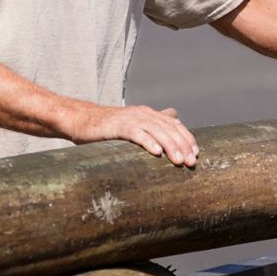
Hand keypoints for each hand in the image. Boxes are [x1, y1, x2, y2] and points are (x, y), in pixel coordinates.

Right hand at [67, 105, 198, 167]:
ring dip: (169, 145)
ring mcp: (129, 119)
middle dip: (182, 145)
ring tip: (178, 161)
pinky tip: (156, 152)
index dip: (187, 138)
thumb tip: (174, 117)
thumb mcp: (133, 124)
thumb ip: (152, 122)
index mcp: (147, 114)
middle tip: (191, 162)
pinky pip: (135, 133)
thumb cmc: (107, 127)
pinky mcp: (116, 126)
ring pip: (155, 130)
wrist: (80, 120)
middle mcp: (141, 114)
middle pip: (168, 128)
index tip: (196, 154)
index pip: (173, 124)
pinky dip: (147, 141)